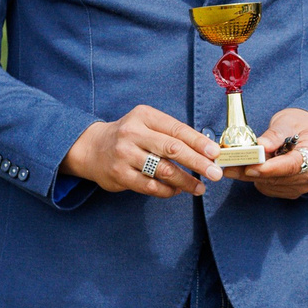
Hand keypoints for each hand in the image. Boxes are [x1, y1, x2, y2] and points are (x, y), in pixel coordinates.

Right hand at [63, 105, 220, 196]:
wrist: (92, 148)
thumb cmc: (130, 136)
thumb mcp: (147, 124)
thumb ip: (171, 134)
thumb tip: (206, 150)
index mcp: (144, 116)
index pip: (177, 129)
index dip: (199, 142)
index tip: (215, 153)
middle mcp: (133, 133)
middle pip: (172, 149)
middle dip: (197, 162)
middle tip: (215, 173)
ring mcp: (125, 154)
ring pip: (163, 170)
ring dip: (185, 181)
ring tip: (200, 188)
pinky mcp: (120, 174)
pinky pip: (150, 186)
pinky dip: (167, 190)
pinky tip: (177, 191)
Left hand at [227, 106, 307, 197]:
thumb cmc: (298, 124)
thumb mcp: (287, 122)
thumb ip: (274, 135)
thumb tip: (261, 146)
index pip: (292, 165)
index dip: (270, 168)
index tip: (250, 167)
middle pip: (278, 178)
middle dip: (252, 171)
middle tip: (228, 165)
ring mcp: (304, 186)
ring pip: (271, 185)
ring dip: (251, 175)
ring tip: (236, 162)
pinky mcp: (293, 191)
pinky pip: (270, 189)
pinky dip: (258, 179)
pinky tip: (251, 167)